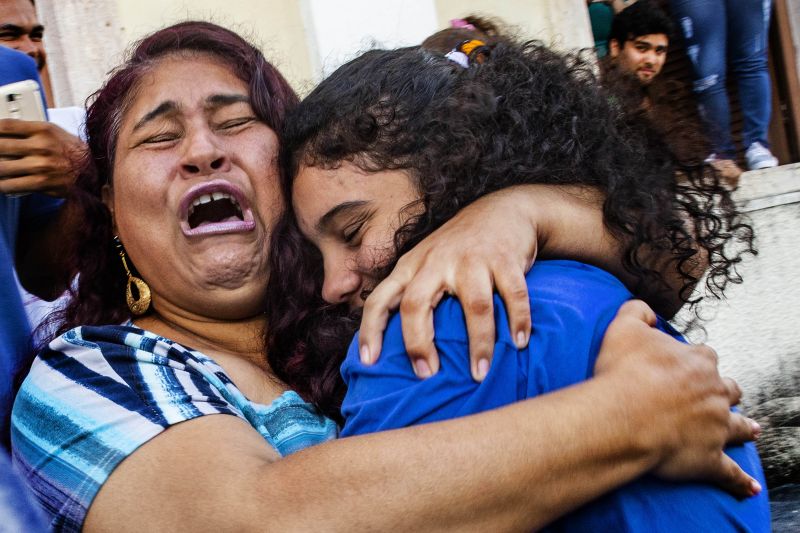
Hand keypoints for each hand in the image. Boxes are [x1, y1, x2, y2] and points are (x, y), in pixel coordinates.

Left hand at [0, 119, 84, 196]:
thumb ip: (30, 131)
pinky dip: (3, 185)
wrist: (93, 172)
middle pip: (0, 146)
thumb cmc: (71, 152)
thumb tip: (4, 135)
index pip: (6, 126)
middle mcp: (42, 146)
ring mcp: (41, 165)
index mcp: (43, 130)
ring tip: (0, 170)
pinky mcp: (42, 183)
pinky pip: (12, 185)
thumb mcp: (54, 133)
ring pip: (2, 167)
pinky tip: (4, 183)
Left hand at [359, 187, 538, 380]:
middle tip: (426, 374)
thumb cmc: (458, 249)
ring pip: (474, 306)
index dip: (370, 329)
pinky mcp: (505, 259)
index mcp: (412, 266)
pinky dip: (518, 320)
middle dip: (418, 342)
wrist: (502, 210)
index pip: (381, 298)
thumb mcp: (425, 262)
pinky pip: (513, 295)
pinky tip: (520, 343)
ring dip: (479, 343)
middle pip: (417, 303)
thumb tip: (392, 345)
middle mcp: (437, 261)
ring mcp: (472, 259)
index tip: (367, 361)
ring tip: (480, 374)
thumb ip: (410, 293)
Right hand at [595, 300, 760, 497]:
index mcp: (697, 361)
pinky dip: (740, 481)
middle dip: (725, 391)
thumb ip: (637, 312)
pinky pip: (730, 472)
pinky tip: (749, 487)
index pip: (705, 355)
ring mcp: (715, 426)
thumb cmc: (623, 372)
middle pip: (728, 389)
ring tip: (752, 429)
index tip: (686, 364)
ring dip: (745, 427)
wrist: (625, 415)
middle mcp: (714, 391)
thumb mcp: (623, 328)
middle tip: (720, 395)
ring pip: (739, 426)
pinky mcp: (709, 458)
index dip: (695, 360)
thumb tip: (647, 311)